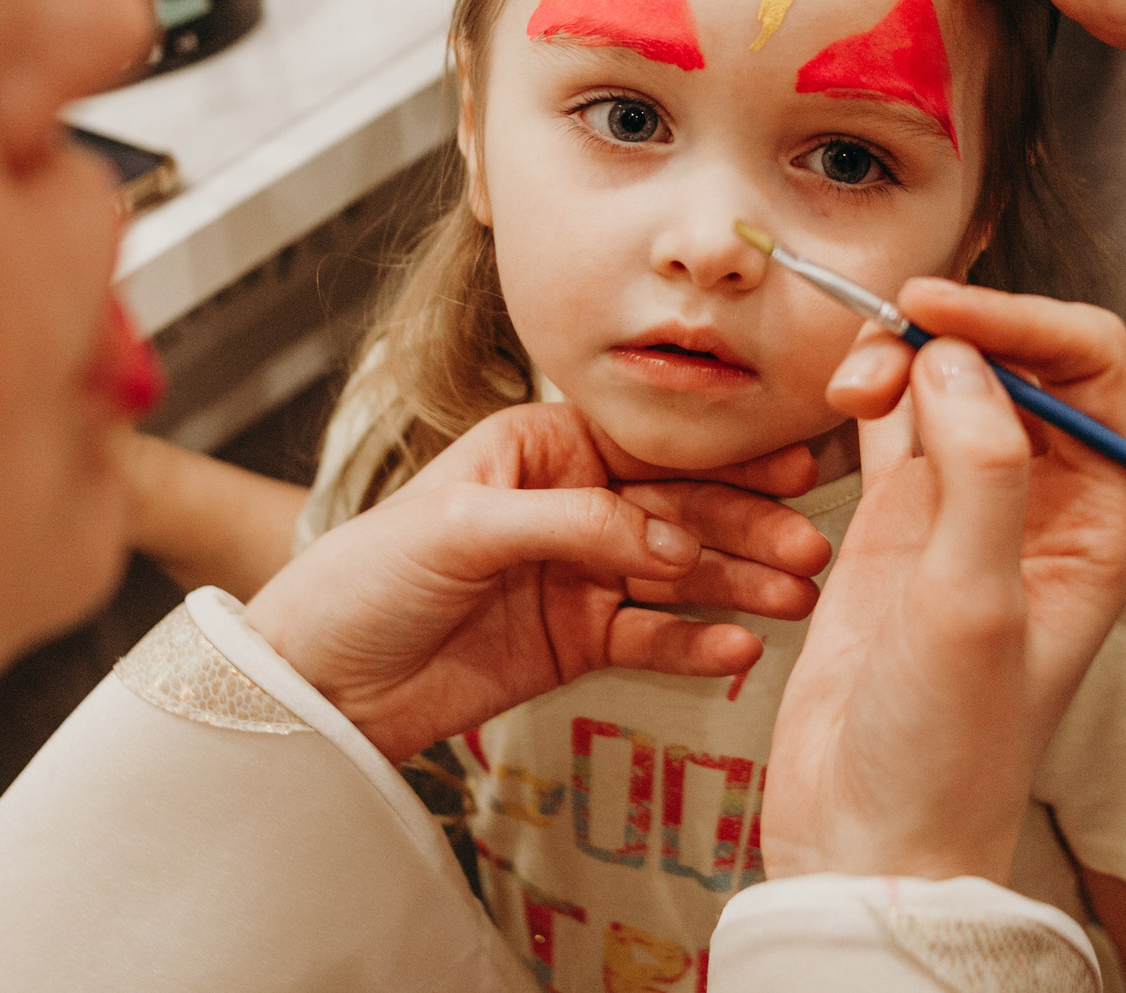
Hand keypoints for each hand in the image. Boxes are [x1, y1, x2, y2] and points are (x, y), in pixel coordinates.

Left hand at [246, 402, 830, 761]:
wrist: (319, 681)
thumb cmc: (365, 577)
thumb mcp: (463, 528)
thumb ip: (574, 525)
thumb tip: (670, 539)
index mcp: (539, 447)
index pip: (649, 444)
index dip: (721, 457)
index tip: (788, 468)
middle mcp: (568, 503)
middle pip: (678, 508)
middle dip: (746, 526)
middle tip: (807, 547)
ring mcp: (576, 574)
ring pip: (678, 573)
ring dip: (737, 584)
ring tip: (795, 597)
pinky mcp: (574, 640)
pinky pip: (650, 636)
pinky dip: (695, 642)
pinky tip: (739, 646)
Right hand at [762, 280, 1125, 882]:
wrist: (869, 837)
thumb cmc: (945, 748)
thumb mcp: (972, 608)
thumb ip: (980, 474)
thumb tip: (955, 357)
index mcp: (1098, 517)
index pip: (1087, 366)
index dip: (1016, 319)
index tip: (934, 308)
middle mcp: (1042, 500)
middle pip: (1014, 356)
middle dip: (951, 330)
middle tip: (876, 342)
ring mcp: (966, 507)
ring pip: (948, 376)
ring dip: (898, 357)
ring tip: (846, 390)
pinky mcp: (896, 522)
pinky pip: (892, 419)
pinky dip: (864, 388)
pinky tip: (837, 397)